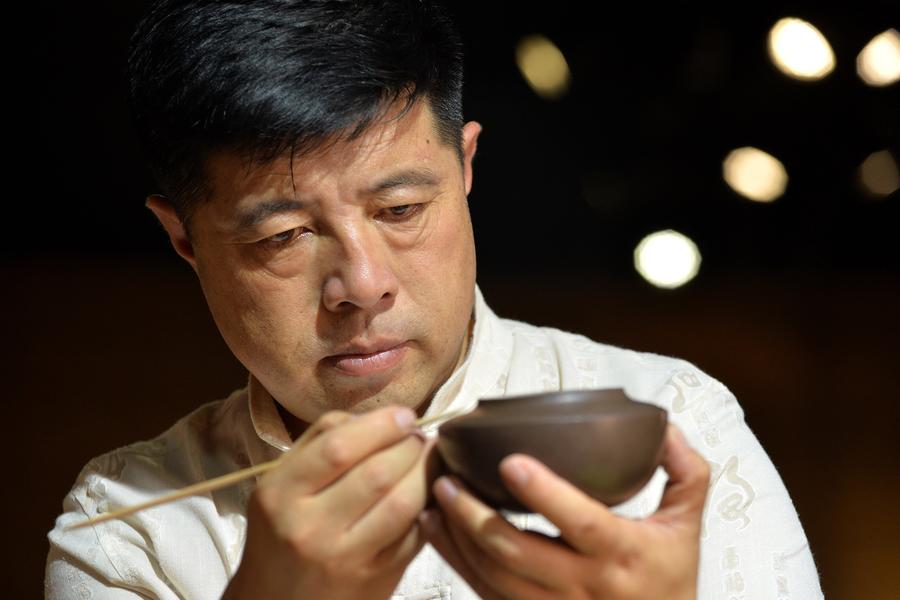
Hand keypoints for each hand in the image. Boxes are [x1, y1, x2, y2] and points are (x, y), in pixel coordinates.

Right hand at [222, 406, 433, 599]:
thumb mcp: (281, 483)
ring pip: (402, 504)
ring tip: (429, 458)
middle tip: (420, 436)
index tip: (404, 416)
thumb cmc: (282, 531)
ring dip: (425, 473)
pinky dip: (428, 510)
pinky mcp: (374, 579)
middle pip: (377, 473)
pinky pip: (413, 536)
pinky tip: (428, 495)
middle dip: (409, 446)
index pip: (339, 448)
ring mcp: (344, 557)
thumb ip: (321, 440)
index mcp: (281, 493)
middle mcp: (309, 527)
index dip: (381, 425)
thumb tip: (377, 417)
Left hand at [421, 425, 709, 599]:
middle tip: (448, 478)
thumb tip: (663, 428)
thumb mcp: (686, 526)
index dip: (545, 493)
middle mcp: (586, 586)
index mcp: (623, 554)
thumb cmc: (668, 579)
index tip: (510, 462)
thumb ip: (684, 473)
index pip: (581, 522)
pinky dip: (458, 562)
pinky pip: (486, 594)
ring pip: (495, 576)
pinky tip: (439, 532)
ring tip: (437, 498)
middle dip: (475, 515)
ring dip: (458, 538)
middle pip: (519, 552)